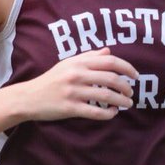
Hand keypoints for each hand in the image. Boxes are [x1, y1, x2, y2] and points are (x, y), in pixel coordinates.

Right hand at [18, 48, 137, 121]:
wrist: (28, 97)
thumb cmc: (50, 80)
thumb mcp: (68, 64)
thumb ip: (88, 57)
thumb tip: (108, 51)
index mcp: (78, 63)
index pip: (109, 61)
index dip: (126, 67)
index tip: (135, 75)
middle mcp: (76, 75)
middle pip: (110, 78)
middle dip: (126, 86)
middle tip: (131, 92)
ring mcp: (73, 92)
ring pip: (106, 96)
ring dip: (121, 101)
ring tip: (127, 104)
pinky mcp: (70, 108)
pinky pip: (95, 112)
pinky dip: (108, 114)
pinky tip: (113, 113)